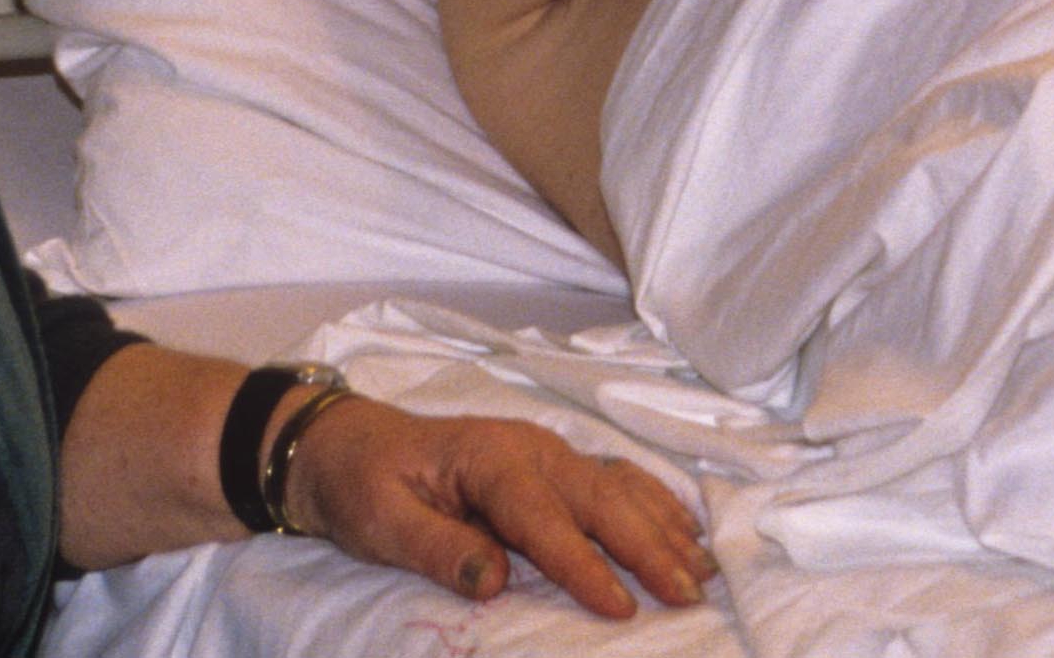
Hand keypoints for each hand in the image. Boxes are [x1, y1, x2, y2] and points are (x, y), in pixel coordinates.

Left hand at [283, 394, 716, 617]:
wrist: (350, 445)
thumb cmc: (364, 485)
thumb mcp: (380, 521)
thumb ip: (436, 549)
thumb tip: (495, 582)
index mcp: (491, 459)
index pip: (546, 518)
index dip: (585, 565)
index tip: (620, 609)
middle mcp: (533, 448)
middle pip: (602, 498)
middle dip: (649, 549)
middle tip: (687, 596)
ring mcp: (549, 451)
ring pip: (620, 487)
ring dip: (664, 528)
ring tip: (702, 570)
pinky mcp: (554, 463)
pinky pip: (617, 479)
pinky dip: (656, 504)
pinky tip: (685, 529)